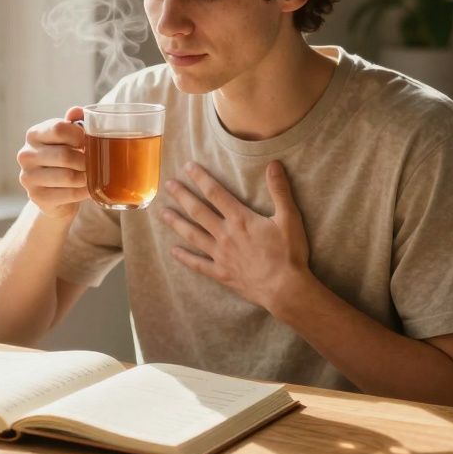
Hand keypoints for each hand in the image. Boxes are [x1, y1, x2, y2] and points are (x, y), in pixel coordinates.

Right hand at [17, 106, 89, 219]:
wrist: (55, 194)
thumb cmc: (65, 160)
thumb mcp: (69, 138)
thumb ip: (74, 123)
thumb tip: (77, 111)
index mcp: (34, 135)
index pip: (58, 129)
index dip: (79, 135)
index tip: (87, 142)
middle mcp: (26, 155)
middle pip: (65, 155)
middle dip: (85, 160)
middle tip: (93, 163)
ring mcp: (29, 177)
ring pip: (68, 176)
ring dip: (86, 177)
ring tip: (92, 176)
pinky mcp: (36, 197)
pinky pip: (68, 194)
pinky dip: (83, 192)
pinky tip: (87, 189)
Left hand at [161, 161, 312, 315]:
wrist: (285, 289)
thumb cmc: (289, 253)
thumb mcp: (289, 218)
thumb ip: (280, 190)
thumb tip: (274, 164)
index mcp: (240, 219)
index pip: (215, 193)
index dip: (200, 178)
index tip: (187, 167)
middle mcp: (225, 234)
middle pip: (198, 211)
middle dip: (182, 196)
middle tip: (168, 185)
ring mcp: (220, 255)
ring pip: (192, 235)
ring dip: (177, 223)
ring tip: (163, 213)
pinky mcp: (221, 273)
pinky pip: (197, 264)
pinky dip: (184, 257)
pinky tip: (173, 251)